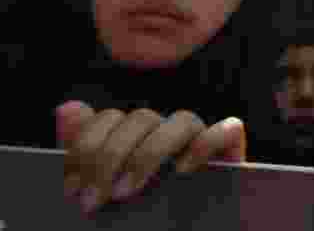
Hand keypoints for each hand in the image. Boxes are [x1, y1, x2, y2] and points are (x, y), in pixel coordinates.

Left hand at [57, 101, 245, 215]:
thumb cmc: (143, 218)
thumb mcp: (107, 188)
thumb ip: (88, 152)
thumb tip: (68, 108)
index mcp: (138, 135)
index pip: (111, 117)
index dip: (87, 146)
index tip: (72, 188)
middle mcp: (169, 130)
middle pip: (141, 118)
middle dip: (110, 157)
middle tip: (95, 201)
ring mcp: (202, 138)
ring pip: (183, 119)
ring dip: (149, 153)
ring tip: (127, 192)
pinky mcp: (232, 152)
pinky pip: (228, 130)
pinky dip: (206, 143)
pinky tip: (183, 171)